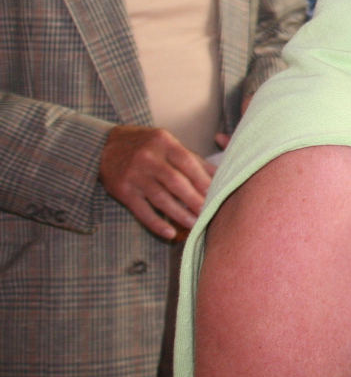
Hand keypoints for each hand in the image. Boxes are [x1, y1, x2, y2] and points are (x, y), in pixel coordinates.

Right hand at [99, 125, 216, 239]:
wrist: (105, 146)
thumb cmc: (146, 145)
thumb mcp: (169, 144)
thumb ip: (193, 159)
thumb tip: (219, 174)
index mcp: (164, 143)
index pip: (188, 162)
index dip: (202, 179)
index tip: (216, 193)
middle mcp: (149, 158)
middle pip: (175, 182)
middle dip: (194, 199)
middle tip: (208, 213)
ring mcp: (135, 175)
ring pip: (161, 198)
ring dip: (179, 214)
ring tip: (195, 225)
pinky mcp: (123, 191)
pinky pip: (141, 210)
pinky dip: (156, 223)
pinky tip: (170, 233)